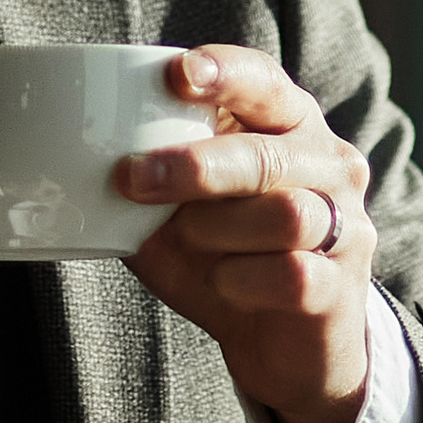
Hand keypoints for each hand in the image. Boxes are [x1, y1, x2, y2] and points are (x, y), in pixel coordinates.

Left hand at [116, 44, 377, 422]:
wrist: (285, 349)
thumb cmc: (229, 261)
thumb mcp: (180, 216)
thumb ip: (150, 186)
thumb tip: (78, 165)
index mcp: (288, 128)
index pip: (266, 82)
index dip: (225, 73)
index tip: (178, 75)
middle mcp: (329, 167)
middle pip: (268, 154)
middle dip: (195, 166)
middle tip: (133, 178)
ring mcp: (344, 227)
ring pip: (286, 213)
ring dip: (217, 228)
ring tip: (186, 240)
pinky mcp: (340, 288)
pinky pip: (292, 275)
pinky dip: (241, 280)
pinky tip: (222, 284)